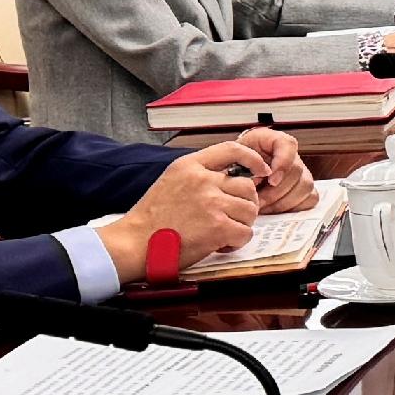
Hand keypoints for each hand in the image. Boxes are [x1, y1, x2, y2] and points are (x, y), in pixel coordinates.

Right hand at [101, 141, 266, 276]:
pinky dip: (237, 242)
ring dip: (241, 224)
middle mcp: (203, 180)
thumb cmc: (150, 219)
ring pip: (250, 210)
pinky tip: (221, 245)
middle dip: (244, 204)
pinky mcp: (217, 227)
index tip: (261, 170)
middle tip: (230, 218)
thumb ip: (197, 175)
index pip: (232, 149)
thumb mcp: (171, 181)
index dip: (253, 159)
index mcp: (190, 166)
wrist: (134, 243)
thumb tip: (227, 176)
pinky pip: (245, 232)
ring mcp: (212, 203)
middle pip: (247, 186)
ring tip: (222, 233)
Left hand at [229, 124, 317, 212]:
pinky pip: (310, 199)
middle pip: (297, 170)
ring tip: (263, 206)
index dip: (283, 163)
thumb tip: (256, 179)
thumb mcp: (229, 160)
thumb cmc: (229, 168)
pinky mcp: (303, 189)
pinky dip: (293, 207)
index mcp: (270, 140)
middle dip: (276, 190)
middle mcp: (288, 154)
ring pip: (305, 186)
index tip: (271, 180)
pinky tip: (275, 209)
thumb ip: (241, 164)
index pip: (288, 145)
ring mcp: (299, 172)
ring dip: (283, 201)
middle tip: (258, 200)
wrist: (230, 179)